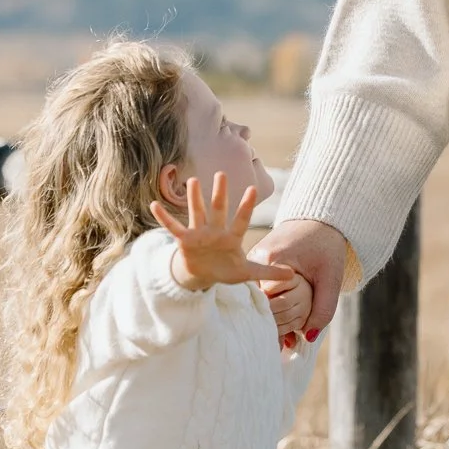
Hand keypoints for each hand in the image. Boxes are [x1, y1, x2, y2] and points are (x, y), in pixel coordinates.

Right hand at [153, 173, 297, 292]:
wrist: (203, 275)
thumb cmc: (225, 269)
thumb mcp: (247, 273)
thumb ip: (268, 272)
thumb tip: (293, 274)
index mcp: (232, 237)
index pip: (241, 220)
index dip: (246, 206)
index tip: (252, 189)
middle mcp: (215, 231)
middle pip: (218, 209)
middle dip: (220, 193)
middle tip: (222, 174)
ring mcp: (199, 234)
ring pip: (197, 213)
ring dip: (194, 198)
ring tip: (192, 180)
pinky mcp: (184, 241)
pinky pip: (173, 228)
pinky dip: (164, 217)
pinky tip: (155, 204)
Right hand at [249, 217, 349, 336]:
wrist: (319, 220)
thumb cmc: (327, 246)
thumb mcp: (331, 277)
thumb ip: (323, 308)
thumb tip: (308, 337)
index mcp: (271, 259)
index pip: (273, 301)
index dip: (290, 314)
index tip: (301, 321)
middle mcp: (254, 261)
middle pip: (262, 305)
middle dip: (282, 320)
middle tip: (298, 329)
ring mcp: (251, 263)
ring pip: (258, 303)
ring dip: (277, 316)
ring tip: (294, 323)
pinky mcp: (253, 267)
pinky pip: (259, 295)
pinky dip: (272, 309)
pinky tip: (283, 325)